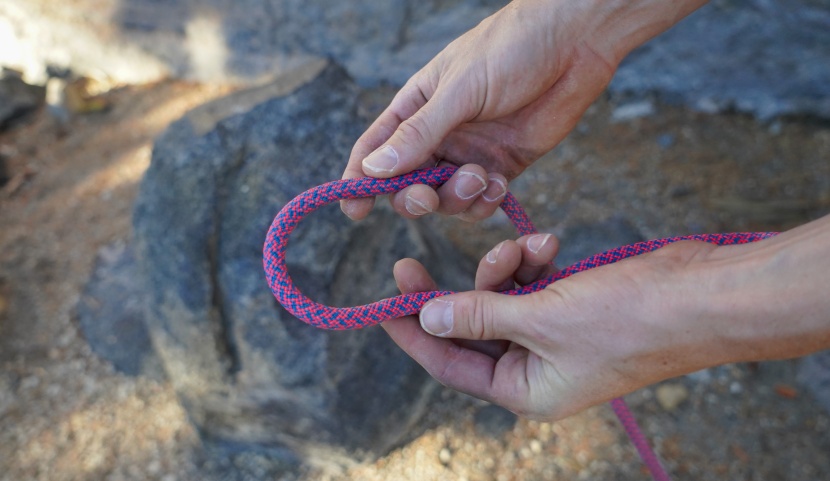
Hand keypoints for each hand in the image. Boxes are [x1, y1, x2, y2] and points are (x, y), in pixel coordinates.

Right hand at [342, 0, 707, 221]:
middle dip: (416, 197)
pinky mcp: (503, 165)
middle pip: (409, 184)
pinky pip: (482, 200)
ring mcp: (471, 153)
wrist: (575, 43)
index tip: (353, 208)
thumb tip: (373, 169)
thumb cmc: (511, 50)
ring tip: (480, 177)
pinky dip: (486, 201)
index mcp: (417, 107)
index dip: (361, 179)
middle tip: (428, 195)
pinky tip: (499, 185)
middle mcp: (440, 134)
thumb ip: (419, 134)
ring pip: (447, 199)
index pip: (377, 148)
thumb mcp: (460, 90)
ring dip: (458, 198)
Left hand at [385, 220, 829, 420]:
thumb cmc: (627, 319)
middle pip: (470, 329)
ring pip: (500, 298)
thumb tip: (427, 319)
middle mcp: (536, 370)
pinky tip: (547, 241)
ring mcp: (554, 337)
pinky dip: (530, 260)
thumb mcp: (540, 318)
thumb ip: (478, 316)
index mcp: (526, 392)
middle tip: (409, 260)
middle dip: (456, 291)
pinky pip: (531, 282)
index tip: (383, 302)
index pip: (449, 364)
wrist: (700, 296)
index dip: (412, 333)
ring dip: (502, 266)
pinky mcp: (571, 306)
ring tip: (525, 245)